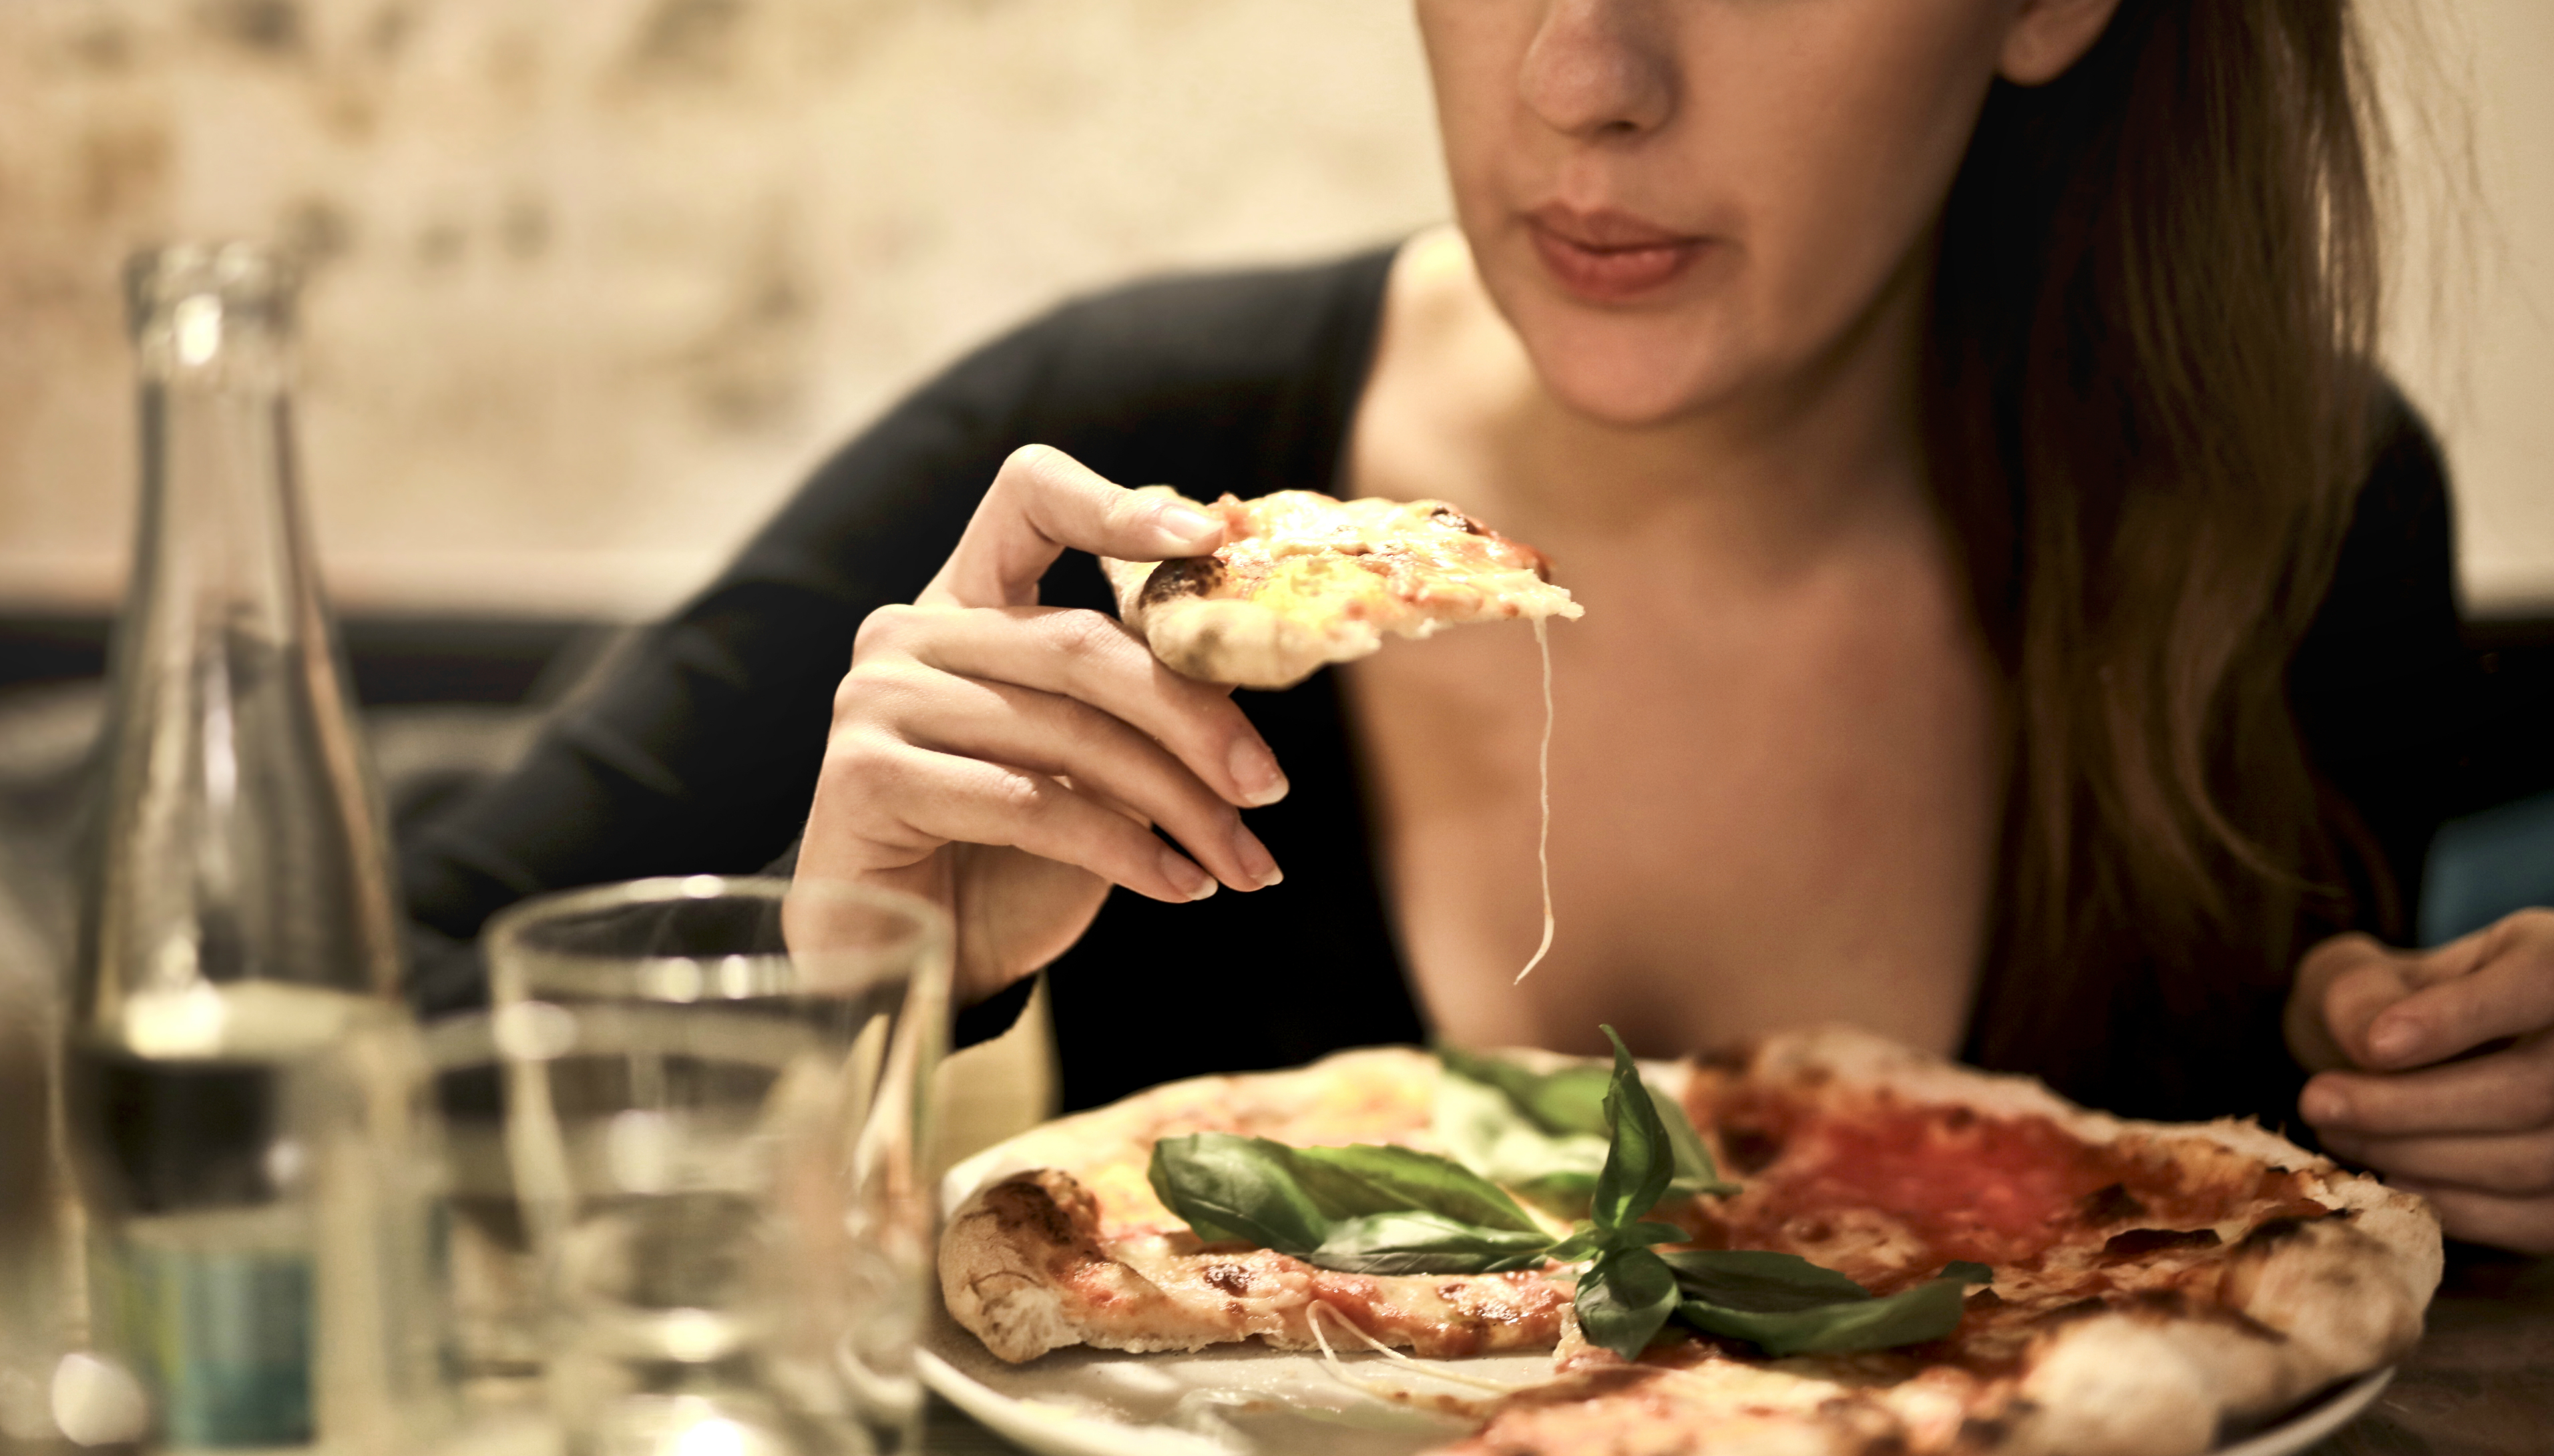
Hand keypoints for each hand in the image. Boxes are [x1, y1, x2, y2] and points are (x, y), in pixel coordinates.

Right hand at [798, 445, 1288, 1001]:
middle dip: (1195, 721)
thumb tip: (1251, 654)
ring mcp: (877, 697)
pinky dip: (1124, 850)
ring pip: (1068, 733)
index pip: (1030, 497)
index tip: (1210, 536)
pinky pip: (1028, 803)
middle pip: (1082, 643)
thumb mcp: (1093, 763)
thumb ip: (1144, 696)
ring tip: (1244, 863)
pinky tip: (1181, 887)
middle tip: (1269, 786)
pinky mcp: (866, 775)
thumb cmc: (1007, 857)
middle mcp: (909, 631)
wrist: (903, 966)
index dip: (1118, 506)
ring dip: (1179, 806)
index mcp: (966, 600)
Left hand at [2287, 909, 2553, 1252]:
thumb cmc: (2391, 1006)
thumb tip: (2373, 1045)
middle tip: (2317, 1102)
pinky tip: (2386, 1177)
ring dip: (2416, 1157)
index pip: (2539, 977)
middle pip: (2531, 1087)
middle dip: (2408, 1107)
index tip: (2374, 1046)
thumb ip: (2360, 992)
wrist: (2423, 1059)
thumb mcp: (2365, 973)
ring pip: (2533, 1160)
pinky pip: (2530, 1217)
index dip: (2461, 1017)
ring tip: (2336, 1132)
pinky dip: (2449, 1203)